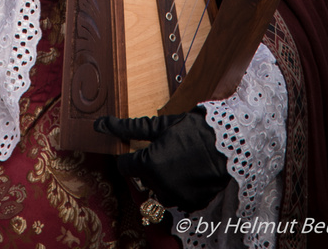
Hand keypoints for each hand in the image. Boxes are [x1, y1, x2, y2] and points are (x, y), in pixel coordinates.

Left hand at [94, 110, 230, 213]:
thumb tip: (99, 124)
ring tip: (178, 160)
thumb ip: (128, 128)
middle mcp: (160, 186)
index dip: (129, 157)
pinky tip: (188, 172)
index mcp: (148, 165)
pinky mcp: (190, 204)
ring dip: (162, 178)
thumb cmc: (192, 130)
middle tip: (165, 150)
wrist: (228, 143)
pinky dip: (178, 187)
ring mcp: (176, 198)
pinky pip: (176, 197)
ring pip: (158, 190)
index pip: (124, 167)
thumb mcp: (160, 126)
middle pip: (142, 178)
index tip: (136, 151)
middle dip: (148, 166)